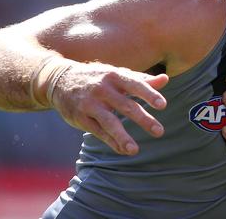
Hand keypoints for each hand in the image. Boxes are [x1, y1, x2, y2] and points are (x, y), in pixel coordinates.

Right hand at [51, 61, 167, 154]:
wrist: (60, 79)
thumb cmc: (98, 77)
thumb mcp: (118, 74)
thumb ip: (142, 80)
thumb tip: (165, 79)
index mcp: (115, 76)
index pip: (135, 85)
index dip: (149, 94)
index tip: (163, 105)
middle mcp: (103, 89)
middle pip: (126, 106)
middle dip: (143, 119)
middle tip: (160, 132)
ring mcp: (90, 104)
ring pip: (109, 122)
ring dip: (123, 137)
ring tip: (135, 150)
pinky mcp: (80, 118)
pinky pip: (98, 132)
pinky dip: (111, 142)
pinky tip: (123, 150)